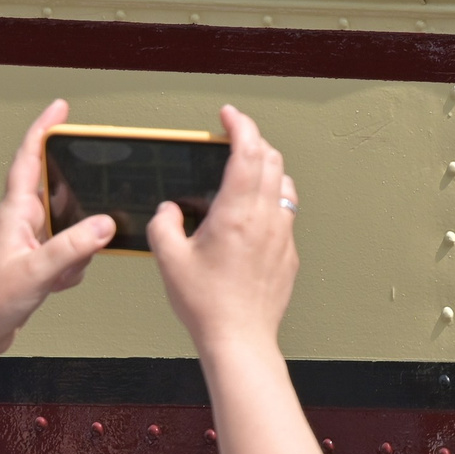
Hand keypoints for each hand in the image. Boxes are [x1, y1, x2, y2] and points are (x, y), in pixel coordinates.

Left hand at [0, 99, 117, 388]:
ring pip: (66, 226)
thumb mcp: (37, 271)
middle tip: (94, 199)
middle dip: (76, 200)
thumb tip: (106, 223)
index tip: (60, 107)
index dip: (43, 129)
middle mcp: (19, 221)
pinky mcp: (32, 261)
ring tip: (62, 271)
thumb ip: (72, 247)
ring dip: (74, 247)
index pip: (29, 159)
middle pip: (55, 190)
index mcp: (14, 213)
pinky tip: (58, 284)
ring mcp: (26, 241)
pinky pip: (65, 252)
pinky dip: (69, 267)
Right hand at [151, 105, 298, 355]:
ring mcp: (283, 235)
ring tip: (247, 170)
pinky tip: (255, 213)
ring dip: (268, 168)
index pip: (247, 152)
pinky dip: (273, 198)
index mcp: (237, 212)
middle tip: (235, 138)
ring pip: (285, 184)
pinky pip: (287, 213)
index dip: (240, 125)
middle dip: (254, 140)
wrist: (240, 338)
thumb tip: (169, 210)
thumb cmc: (205, 302)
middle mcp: (266, 217)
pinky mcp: (290, 253)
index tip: (229, 115)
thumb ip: (164, 224)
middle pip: (272, 160)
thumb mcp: (169, 259)